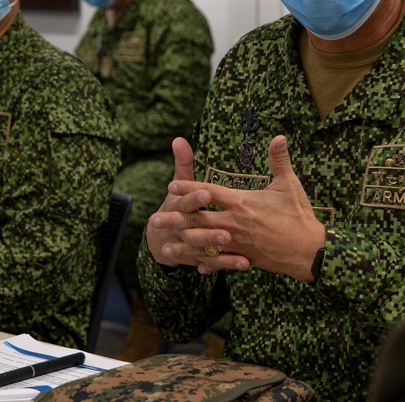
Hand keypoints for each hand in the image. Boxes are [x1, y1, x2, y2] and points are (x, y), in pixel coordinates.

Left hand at [146, 135, 325, 281]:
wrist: (309, 251)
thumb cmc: (299, 215)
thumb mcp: (289, 184)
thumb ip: (279, 160)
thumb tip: (279, 136)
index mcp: (241, 202)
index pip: (208, 192)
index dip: (188, 188)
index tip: (171, 186)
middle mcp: (234, 223)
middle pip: (197, 220)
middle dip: (174, 219)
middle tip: (153, 219)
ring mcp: (236, 243)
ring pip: (203, 243)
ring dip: (182, 243)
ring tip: (164, 244)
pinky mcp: (243, 259)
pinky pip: (219, 261)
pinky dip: (206, 262)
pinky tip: (194, 264)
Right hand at [146, 137, 248, 271]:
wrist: (160, 237)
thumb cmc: (177, 204)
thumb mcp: (179, 185)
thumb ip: (183, 163)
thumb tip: (178, 139)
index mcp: (178, 205)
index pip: (185, 201)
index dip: (194, 197)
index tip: (207, 193)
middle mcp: (181, 226)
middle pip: (194, 228)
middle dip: (209, 230)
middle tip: (227, 231)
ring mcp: (188, 244)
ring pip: (202, 247)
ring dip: (218, 248)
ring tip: (237, 248)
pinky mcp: (197, 257)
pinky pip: (212, 262)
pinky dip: (225, 264)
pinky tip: (243, 264)